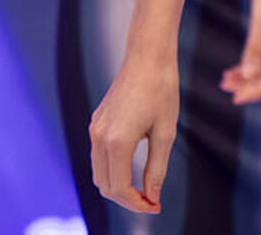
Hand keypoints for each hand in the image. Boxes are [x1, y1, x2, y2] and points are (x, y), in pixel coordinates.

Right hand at [89, 52, 179, 212]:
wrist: (148, 55)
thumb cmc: (162, 89)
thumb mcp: (165, 132)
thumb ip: (156, 168)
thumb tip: (152, 196)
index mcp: (117, 142)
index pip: (120, 188)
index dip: (137, 203)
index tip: (156, 205)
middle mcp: (99, 137)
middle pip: (105, 185)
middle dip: (127, 198)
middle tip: (152, 200)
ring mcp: (95, 128)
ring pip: (99, 172)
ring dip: (118, 185)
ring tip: (144, 188)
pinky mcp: (96, 121)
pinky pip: (99, 156)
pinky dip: (112, 169)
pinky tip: (133, 168)